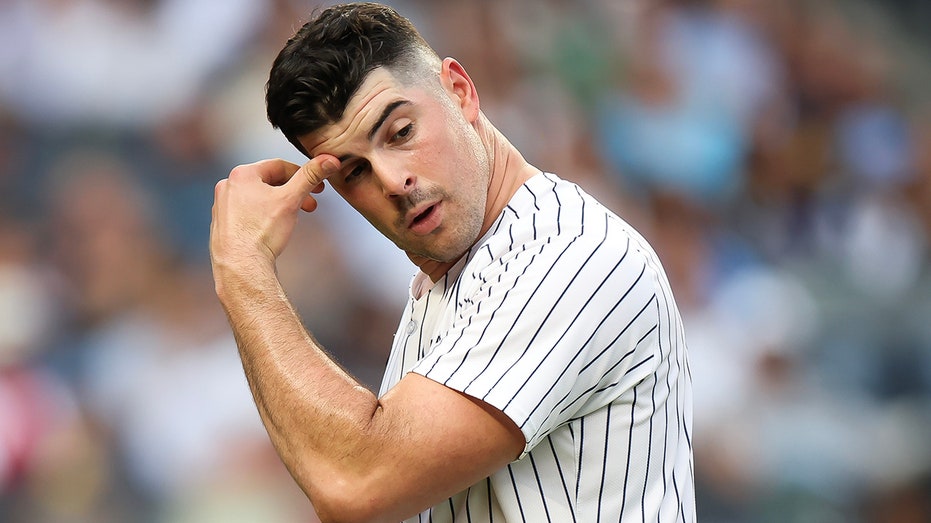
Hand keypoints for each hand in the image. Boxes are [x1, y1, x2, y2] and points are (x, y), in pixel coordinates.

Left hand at [210, 155, 339, 274]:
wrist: (240, 266)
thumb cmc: (262, 232)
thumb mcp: (291, 199)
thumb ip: (310, 177)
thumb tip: (329, 160)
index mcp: (242, 174)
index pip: (279, 165)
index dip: (303, 174)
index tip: (317, 185)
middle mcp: (227, 186)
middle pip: (269, 182)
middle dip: (293, 192)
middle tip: (310, 205)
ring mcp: (221, 205)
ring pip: (258, 198)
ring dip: (279, 204)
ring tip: (293, 218)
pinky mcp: (222, 224)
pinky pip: (248, 213)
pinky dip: (264, 216)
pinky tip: (272, 230)